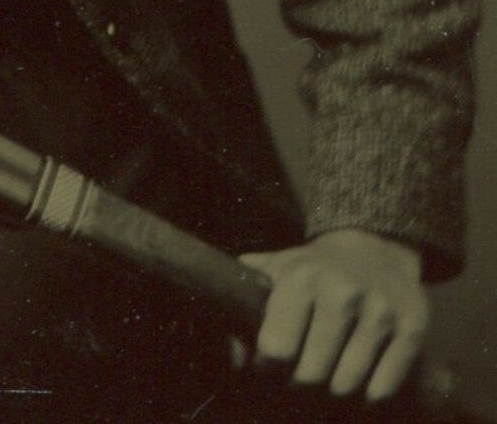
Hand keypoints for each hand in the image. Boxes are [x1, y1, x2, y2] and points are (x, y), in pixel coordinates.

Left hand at [240, 228, 427, 401]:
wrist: (375, 246)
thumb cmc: (315, 268)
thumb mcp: (277, 271)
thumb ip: (246, 303)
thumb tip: (231, 355)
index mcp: (302, 277)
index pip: (277, 349)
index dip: (268, 370)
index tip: (269, 371)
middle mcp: (342, 293)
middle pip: (311, 375)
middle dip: (300, 388)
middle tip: (299, 383)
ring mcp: (380, 311)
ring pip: (347, 386)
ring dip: (333, 395)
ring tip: (327, 383)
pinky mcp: (412, 328)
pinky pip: (384, 389)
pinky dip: (369, 398)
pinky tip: (359, 386)